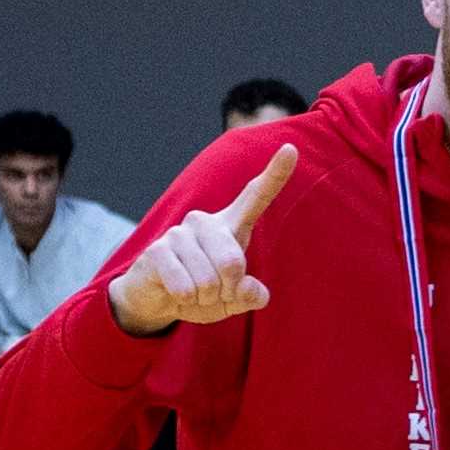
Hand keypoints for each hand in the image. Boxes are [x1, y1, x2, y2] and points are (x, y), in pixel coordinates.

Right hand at [108, 147, 295, 335]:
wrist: (159, 298)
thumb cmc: (206, 293)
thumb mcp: (235, 299)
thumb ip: (251, 295)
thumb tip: (250, 288)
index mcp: (232, 227)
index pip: (256, 197)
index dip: (275, 175)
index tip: (291, 149)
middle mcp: (206, 222)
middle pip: (233, 262)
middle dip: (228, 290)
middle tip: (217, 292)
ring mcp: (179, 232)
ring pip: (209, 280)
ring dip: (206, 298)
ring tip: (196, 292)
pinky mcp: (157, 249)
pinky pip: (185, 286)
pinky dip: (187, 300)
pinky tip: (179, 293)